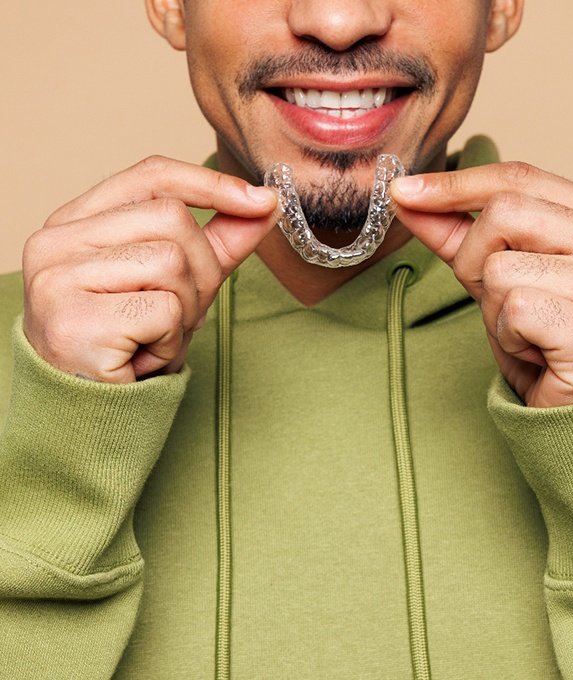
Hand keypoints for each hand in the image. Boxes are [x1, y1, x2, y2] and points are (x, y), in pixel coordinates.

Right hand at [23, 156, 276, 382]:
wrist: (91, 413)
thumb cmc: (129, 344)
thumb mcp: (178, 284)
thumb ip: (217, 242)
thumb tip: (265, 204)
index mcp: (76, 222)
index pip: (151, 176)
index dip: (212, 184)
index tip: (262, 200)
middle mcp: (55, 241)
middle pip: (172, 219)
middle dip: (201, 272)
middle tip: (179, 315)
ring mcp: (58, 279)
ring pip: (172, 262)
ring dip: (185, 312)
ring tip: (154, 338)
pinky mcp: (74, 320)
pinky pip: (164, 311)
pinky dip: (171, 341)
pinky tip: (142, 358)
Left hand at [392, 162, 572, 407]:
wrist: (572, 406)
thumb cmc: (539, 335)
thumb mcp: (494, 274)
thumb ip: (456, 233)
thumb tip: (406, 195)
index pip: (518, 177)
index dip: (454, 185)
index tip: (404, 191)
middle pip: (504, 214)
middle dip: (474, 261)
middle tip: (499, 299)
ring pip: (501, 268)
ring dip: (493, 308)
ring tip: (524, 329)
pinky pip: (515, 309)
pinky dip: (507, 335)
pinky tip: (534, 350)